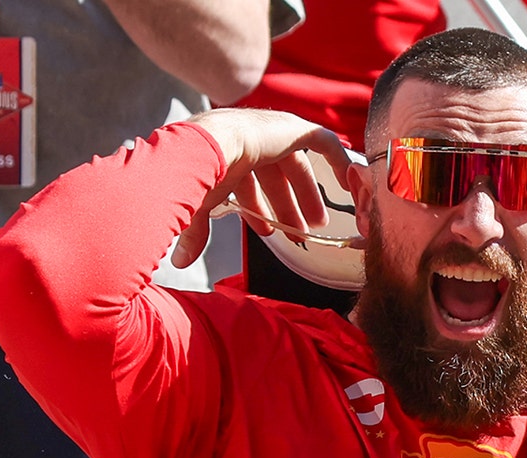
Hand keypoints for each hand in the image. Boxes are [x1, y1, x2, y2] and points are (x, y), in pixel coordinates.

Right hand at [171, 108, 350, 267]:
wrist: (209, 147)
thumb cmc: (197, 173)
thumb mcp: (198, 206)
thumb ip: (196, 231)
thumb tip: (180, 261)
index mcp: (226, 153)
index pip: (248, 181)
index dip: (259, 208)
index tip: (269, 233)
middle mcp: (249, 139)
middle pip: (276, 176)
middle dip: (287, 207)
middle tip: (299, 233)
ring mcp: (272, 132)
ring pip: (296, 166)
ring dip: (305, 196)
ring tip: (314, 225)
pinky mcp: (294, 128)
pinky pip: (324, 143)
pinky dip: (337, 162)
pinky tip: (346, 189)